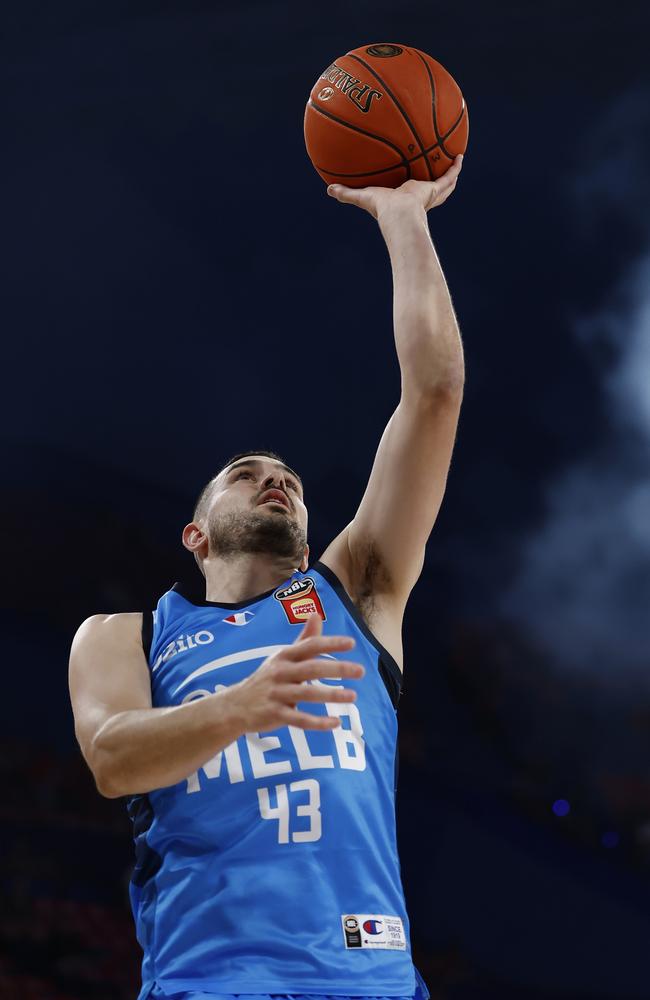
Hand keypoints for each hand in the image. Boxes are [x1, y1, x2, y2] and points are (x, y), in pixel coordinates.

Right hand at [228, 613, 364, 731]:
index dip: (330, 643)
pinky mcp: (275, 714)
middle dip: (337, 669)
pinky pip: (299, 719)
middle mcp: (280, 673)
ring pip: (307, 694)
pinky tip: (335, 722)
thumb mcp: (283, 657)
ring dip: (331, 694)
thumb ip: (304, 639)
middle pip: (311, 669)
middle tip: (361, 670)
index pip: (310, 646)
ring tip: (353, 696)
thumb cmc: (267, 678)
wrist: (236, 705)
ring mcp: (277, 694)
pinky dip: (317, 722)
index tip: (351, 643)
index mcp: (284, 656)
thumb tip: (316, 613)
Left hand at [327, 154, 462, 219]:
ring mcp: (429, 193)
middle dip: (436, 182)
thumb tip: (327, 190)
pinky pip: (449, 176)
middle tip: (439, 169)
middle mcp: (419, 197)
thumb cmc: (381, 208)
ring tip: (455, 162)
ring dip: (450, 175)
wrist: (398, 214)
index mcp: (404, 199)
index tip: (412, 182)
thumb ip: (346, 193)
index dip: (412, 188)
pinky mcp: (436, 189)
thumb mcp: (361, 196)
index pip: (409, 193)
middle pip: (430, 189)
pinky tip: (460, 156)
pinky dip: (455, 167)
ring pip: (444, 184)